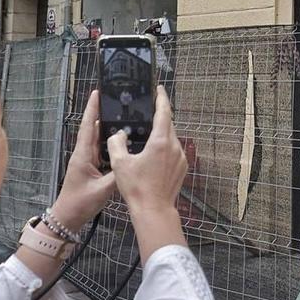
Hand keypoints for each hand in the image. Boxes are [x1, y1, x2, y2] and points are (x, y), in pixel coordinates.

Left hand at [50, 90, 115, 231]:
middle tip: (118, 101)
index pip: (87, 127)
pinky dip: (111, 144)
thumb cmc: (80, 203)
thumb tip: (132, 161)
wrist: (67, 218)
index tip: (97, 92)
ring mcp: (87, 161)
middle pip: (93, 129)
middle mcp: (84, 154)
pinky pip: (102, 151)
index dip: (92, 109)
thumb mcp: (102, 190)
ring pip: (98, 140)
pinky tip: (123, 142)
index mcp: (83, 155)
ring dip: (109, 129)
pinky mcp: (91, 168)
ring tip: (124, 117)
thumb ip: (117, 175)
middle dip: (103, 114)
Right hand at [110, 87, 184, 216]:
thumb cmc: (137, 188)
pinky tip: (153, 155)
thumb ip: (116, 143)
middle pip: (169, 125)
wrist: (154, 210)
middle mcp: (175, 147)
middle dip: (159, 117)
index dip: (161, 98)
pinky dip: (165, 147)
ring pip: (172, 138)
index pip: (164, 112)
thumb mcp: (120, 164)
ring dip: (161, 134)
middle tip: (148, 113)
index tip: (159, 89)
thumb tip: (118, 135)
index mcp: (161, 142)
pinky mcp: (182, 168)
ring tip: (147, 136)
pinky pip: (174, 151)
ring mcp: (181, 158)